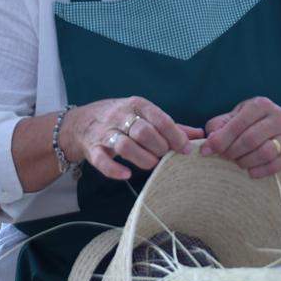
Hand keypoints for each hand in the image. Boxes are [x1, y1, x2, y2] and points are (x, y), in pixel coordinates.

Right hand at [62, 97, 199, 181]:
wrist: (81, 123)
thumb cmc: (121, 118)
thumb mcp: (144, 115)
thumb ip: (171, 126)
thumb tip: (199, 135)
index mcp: (136, 105)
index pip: (159, 118)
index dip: (175, 135)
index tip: (186, 149)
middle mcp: (120, 116)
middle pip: (143, 131)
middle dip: (159, 147)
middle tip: (166, 156)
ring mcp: (104, 133)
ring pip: (125, 145)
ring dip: (142, 158)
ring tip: (152, 165)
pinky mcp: (92, 149)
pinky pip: (102, 160)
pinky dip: (114, 170)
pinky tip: (127, 175)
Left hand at [202, 96, 280, 178]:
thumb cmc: (251, 122)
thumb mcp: (235, 116)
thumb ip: (219, 126)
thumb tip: (208, 143)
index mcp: (261, 105)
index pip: (239, 123)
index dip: (221, 139)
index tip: (207, 150)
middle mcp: (277, 118)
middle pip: (251, 139)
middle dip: (232, 151)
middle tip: (223, 157)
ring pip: (265, 153)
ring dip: (246, 162)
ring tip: (237, 162)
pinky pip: (275, 166)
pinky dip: (259, 171)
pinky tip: (249, 172)